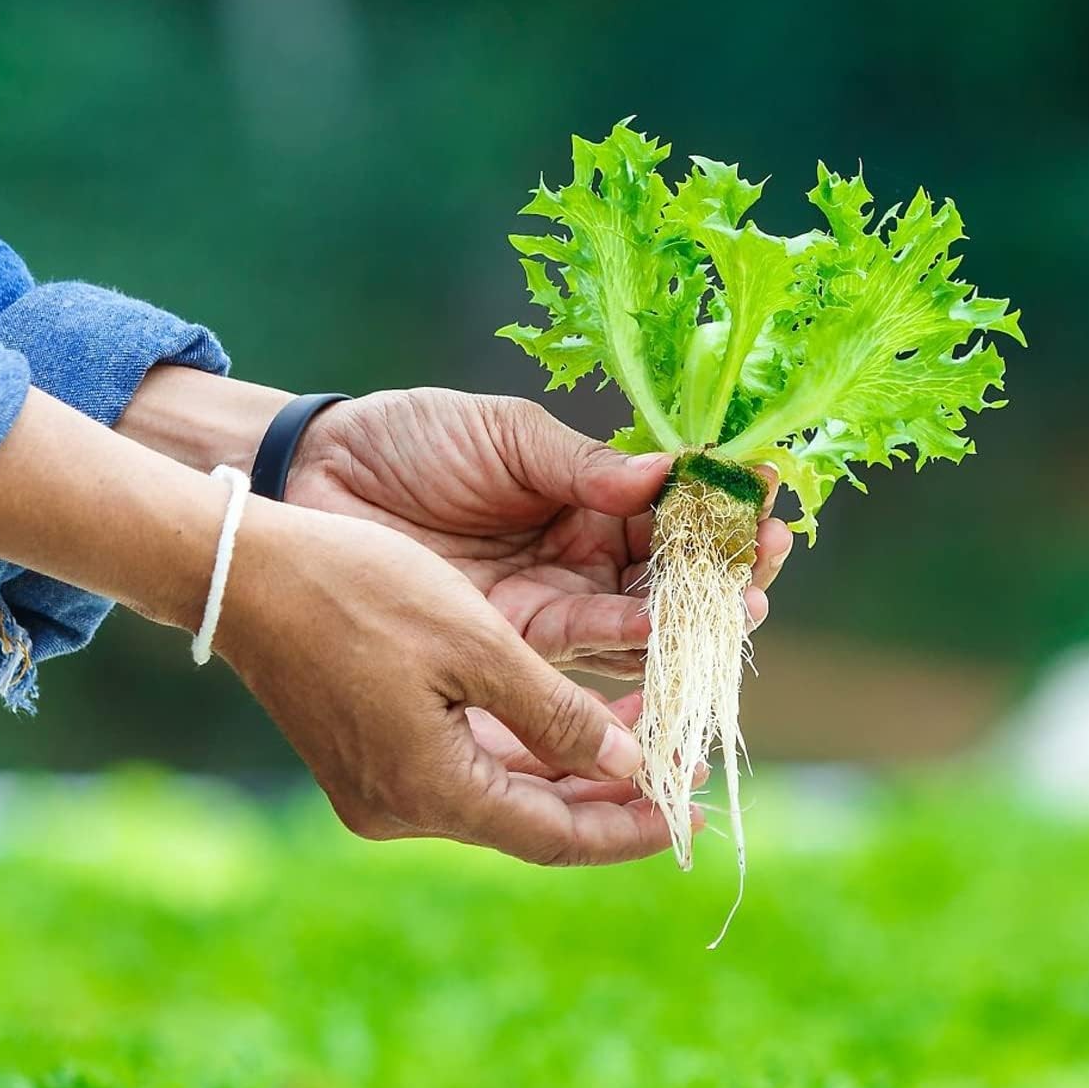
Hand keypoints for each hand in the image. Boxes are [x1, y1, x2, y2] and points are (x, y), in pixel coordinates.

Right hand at [216, 499, 684, 863]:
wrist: (240, 570)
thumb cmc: (357, 590)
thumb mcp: (476, 644)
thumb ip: (556, 714)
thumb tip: (626, 768)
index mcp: (430, 791)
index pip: (556, 834)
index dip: (631, 827)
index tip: (692, 813)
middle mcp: (402, 809)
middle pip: (533, 822)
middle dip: (611, 800)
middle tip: (685, 774)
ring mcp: (379, 789)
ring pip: (502, 795)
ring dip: (571, 773)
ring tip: (646, 742)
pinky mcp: (367, 760)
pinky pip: (467, 770)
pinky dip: (523, 752)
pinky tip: (570, 725)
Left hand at [285, 389, 793, 677]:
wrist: (316, 479)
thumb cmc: (410, 440)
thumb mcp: (505, 436)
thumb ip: (582, 465)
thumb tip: (668, 475)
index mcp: (588, 499)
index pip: (673, 513)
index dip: (721, 509)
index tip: (772, 497)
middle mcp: (580, 560)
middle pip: (670, 576)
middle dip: (724, 571)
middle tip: (770, 561)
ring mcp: (550, 606)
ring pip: (636, 621)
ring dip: (690, 617)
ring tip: (742, 604)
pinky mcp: (512, 646)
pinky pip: (580, 651)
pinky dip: (625, 645)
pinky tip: (663, 632)